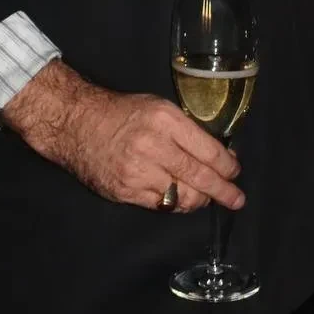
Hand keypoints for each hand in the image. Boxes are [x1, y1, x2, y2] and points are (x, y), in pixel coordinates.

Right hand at [2, 60, 243, 213]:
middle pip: (199, 176)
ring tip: (206, 198)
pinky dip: (175, 204)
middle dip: (223, 191)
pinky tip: (181, 199)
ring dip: (199, 200)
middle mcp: (152, 146)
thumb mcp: (158, 108)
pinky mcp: (124, 191)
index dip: (226, 165)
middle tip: (236, 199)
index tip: (235, 171)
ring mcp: (137, 172)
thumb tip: (217, 155)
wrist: (77, 123)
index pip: (207, 149)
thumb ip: (186, 130)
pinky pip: (160, 206)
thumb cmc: (122, 112)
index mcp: (165, 120)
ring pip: (182, 197)